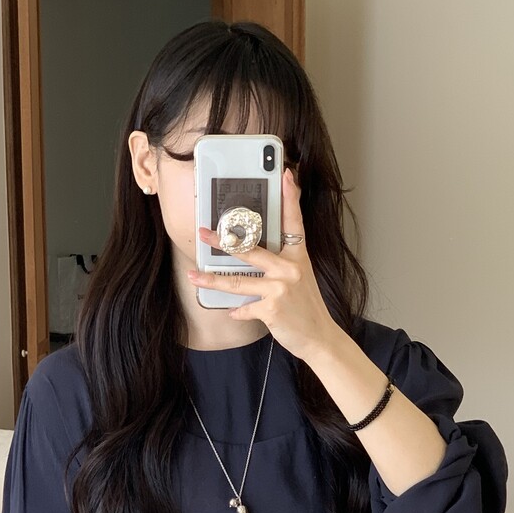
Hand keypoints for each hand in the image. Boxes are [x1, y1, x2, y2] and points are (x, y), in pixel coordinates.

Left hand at [186, 167, 338, 364]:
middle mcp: (290, 269)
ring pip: (238, 281)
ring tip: (194, 275)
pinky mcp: (272, 309)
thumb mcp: (300, 279)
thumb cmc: (306, 307)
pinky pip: (245, 308)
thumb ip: (281, 265)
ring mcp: (280, 289)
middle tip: (203, 232)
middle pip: (250, 249)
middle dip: (223, 241)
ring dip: (213, 279)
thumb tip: (252, 256)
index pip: (294, 221)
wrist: (319, 337)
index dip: (290, 197)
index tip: (285, 175)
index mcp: (298, 256)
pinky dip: (237, 312)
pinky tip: (232, 312)